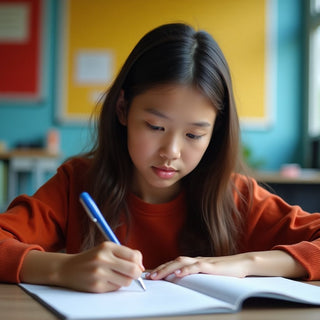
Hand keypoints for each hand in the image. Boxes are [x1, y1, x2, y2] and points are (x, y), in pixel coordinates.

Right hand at [21, 242, 143, 292]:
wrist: (67, 268)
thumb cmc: (92, 258)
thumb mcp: (106, 249)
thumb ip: (124, 254)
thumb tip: (141, 267)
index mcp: (107, 247)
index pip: (134, 255)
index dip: (139, 262)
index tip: (137, 265)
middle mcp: (103, 259)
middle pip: (133, 270)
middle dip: (137, 273)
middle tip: (133, 274)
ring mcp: (99, 273)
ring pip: (126, 281)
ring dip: (125, 280)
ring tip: (117, 276)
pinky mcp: (96, 287)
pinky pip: (116, 288)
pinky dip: (115, 285)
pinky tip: (107, 281)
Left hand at [145, 251, 306, 279]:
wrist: (242, 264)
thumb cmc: (224, 271)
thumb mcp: (206, 274)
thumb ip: (195, 276)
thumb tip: (182, 282)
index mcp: (193, 262)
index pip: (173, 264)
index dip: (161, 268)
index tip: (148, 275)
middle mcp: (194, 259)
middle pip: (173, 262)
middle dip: (159, 269)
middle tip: (147, 277)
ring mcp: (202, 261)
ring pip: (180, 263)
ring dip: (167, 269)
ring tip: (156, 276)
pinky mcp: (210, 266)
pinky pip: (195, 267)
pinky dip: (185, 270)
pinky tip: (177, 274)